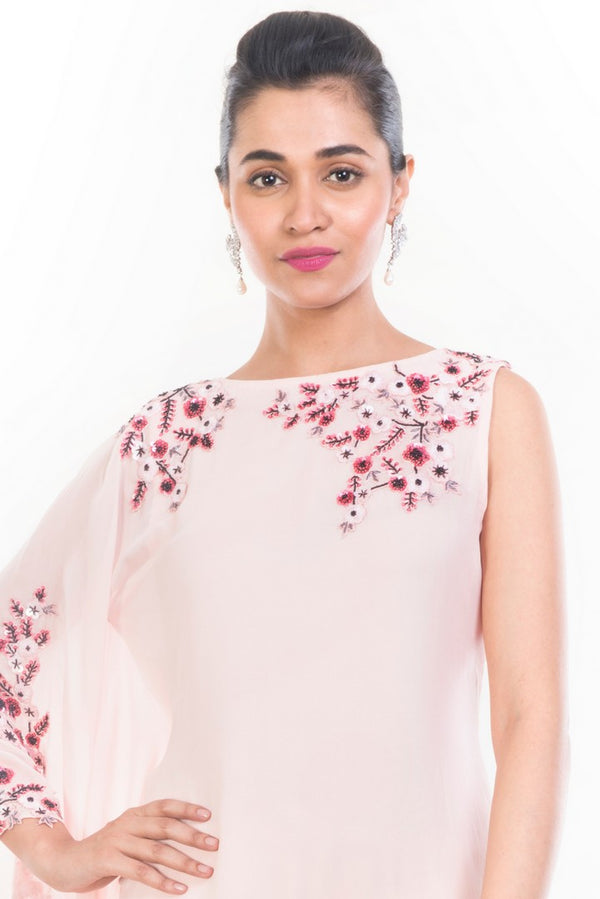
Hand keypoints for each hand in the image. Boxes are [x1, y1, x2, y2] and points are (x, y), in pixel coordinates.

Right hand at [38, 799, 219, 893]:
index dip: (187, 808)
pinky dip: (162, 881)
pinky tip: (179, 889)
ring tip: (205, 871)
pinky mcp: (108, 859)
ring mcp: (117, 840)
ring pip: (157, 850)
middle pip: (166, 826)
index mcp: (134, 815)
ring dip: (184, 861)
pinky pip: (141, 871)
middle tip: (215, 846)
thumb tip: (185, 845)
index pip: (165, 806)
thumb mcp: (126, 838)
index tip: (209, 815)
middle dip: (193, 836)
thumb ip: (148, 837)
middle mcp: (128, 823)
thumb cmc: (104, 852)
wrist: (64, 862)